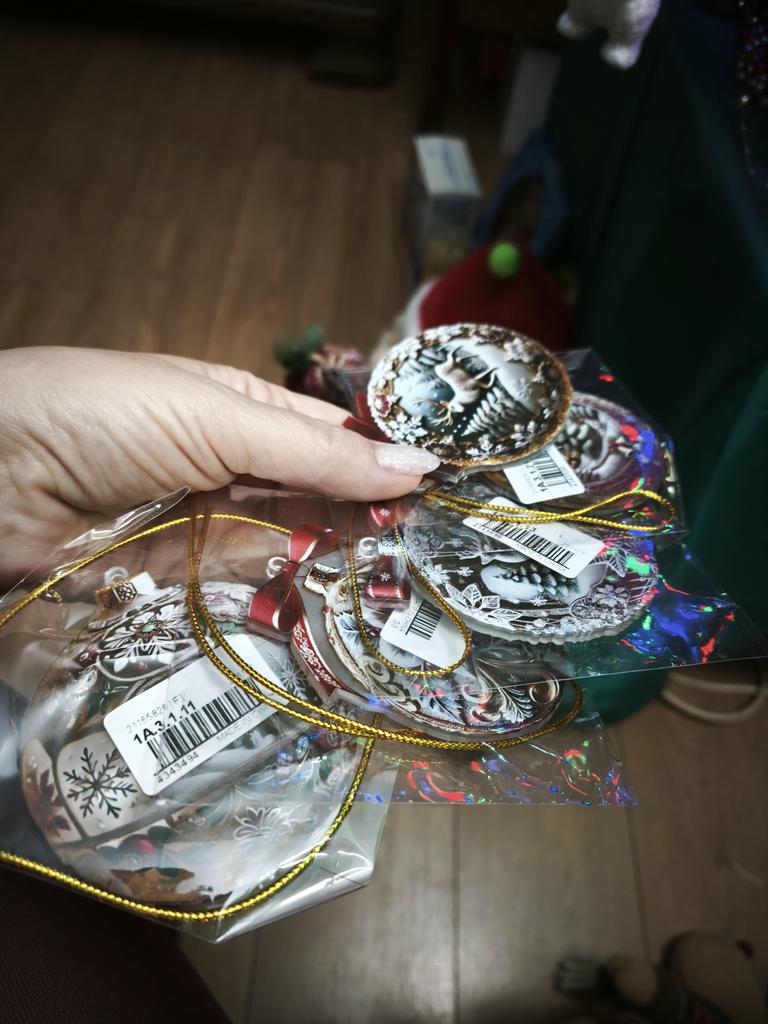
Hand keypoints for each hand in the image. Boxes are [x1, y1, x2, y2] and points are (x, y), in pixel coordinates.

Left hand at [0, 347, 438, 583]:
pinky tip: (341, 599)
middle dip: (372, 517)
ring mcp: (210, 526)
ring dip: (342, 558)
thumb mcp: (218, 417)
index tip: (449, 494)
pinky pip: (249, 587)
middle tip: (436, 546)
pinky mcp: (185, 580)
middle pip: (320, 498)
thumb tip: (419, 466)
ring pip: (293, 545)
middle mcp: (234, 468)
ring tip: (406, 575)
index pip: (334, 440)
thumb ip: (315, 455)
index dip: (388, 463)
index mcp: (245, 409)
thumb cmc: (103, 414)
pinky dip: (291, 592)